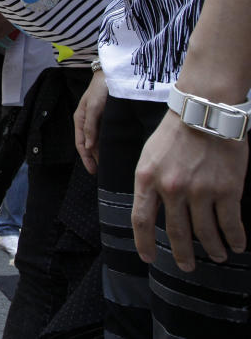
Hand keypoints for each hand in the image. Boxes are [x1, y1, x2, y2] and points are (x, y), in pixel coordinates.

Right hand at [73, 69, 106, 173]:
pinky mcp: (105, 117)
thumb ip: (91, 127)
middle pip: (88, 145)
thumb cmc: (101, 88)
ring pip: (96, 141)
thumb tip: (89, 147)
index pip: (81, 144)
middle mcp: (86, 121)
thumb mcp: (94, 107)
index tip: (94, 171)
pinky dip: (105, 144)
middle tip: (101, 172)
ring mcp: (95, 119)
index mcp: (80, 120)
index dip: (87, 159)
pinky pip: (103, 134)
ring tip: (107, 164)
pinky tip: (111, 149)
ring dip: (100, 152)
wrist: (113, 73)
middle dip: (93, 159)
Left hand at [132, 110, 248, 271]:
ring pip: (205, 232)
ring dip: (212, 248)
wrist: (204, 111)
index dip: (144, 243)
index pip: (141, 220)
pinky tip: (236, 245)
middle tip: (187, 266)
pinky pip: (230, 223)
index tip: (149, 258)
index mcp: (147, 179)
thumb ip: (148, 183)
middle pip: (176, 232)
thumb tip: (149, 210)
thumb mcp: (148, 156)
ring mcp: (200, 191)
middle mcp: (171, 188)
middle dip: (182, 254)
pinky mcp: (227, 189)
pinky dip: (234, 238)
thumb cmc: (174, 133)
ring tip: (216, 256)